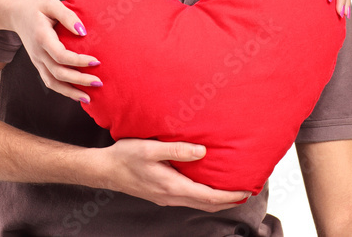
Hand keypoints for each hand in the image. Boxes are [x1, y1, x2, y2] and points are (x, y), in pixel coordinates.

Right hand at [0, 0, 100, 101]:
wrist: (14, 12)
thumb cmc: (36, 6)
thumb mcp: (51, 4)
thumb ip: (67, 16)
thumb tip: (83, 32)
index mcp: (42, 37)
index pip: (61, 56)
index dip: (79, 61)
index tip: (96, 61)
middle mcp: (38, 53)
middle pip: (58, 73)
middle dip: (79, 80)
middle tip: (99, 82)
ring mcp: (37, 60)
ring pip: (52, 82)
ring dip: (71, 92)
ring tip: (89, 98)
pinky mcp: (38, 63)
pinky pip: (49, 81)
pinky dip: (62, 90)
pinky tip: (76, 94)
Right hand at [91, 139, 250, 211]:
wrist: (104, 170)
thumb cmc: (125, 156)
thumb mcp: (150, 148)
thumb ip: (177, 150)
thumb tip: (202, 152)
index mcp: (172, 186)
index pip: (208, 196)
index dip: (229, 195)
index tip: (246, 191)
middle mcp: (171, 196)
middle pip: (207, 204)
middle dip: (228, 200)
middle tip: (247, 192)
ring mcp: (166, 198)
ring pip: (198, 203)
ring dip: (217, 199)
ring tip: (231, 190)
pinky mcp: (161, 195)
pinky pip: (189, 199)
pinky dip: (203, 196)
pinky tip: (206, 187)